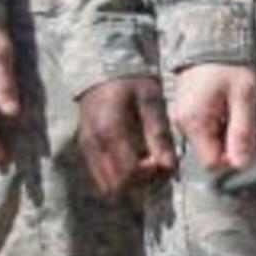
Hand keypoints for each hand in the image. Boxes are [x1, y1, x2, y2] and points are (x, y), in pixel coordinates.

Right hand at [75, 74, 176, 199]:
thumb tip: (169, 166)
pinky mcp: (86, 148)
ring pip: (107, 185)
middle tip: (155, 166)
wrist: (104, 69)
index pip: (129, 173)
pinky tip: (133, 158)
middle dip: (139, 183)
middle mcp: (94, 144)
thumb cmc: (131, 83)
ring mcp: (87, 147)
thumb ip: (159, 134)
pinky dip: (118, 175)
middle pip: (116, 186)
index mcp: (110, 131)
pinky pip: (101, 175)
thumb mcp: (151, 102)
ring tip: (145, 163)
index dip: (148, 175)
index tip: (160, 161)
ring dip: (128, 182)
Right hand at [169, 63, 255, 175]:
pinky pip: (208, 128)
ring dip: (232, 132)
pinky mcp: (188, 110)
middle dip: (236, 143)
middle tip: (255, 121)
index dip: (234, 159)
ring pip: (212, 141)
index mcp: (194, 122)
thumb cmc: (231, 63)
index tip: (252, 141)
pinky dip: (224, 122)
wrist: (214, 35)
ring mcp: (183, 116)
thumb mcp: (244, 97)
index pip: (212, 164)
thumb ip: (242, 132)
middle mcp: (182, 123)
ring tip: (245, 109)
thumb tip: (242, 166)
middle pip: (212, 152)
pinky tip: (233, 105)